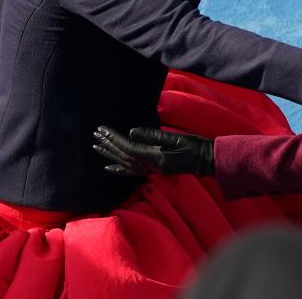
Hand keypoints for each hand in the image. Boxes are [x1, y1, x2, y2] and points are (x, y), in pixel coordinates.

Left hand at [93, 126, 213, 175]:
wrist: (206, 161)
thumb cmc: (194, 147)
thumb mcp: (175, 138)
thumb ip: (153, 136)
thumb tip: (131, 132)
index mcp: (155, 157)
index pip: (129, 148)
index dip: (114, 139)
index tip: (103, 129)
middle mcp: (150, 166)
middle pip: (124, 156)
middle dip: (108, 145)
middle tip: (95, 134)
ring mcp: (152, 170)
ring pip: (125, 164)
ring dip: (110, 155)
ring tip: (97, 146)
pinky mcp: (154, 170)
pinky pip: (132, 171)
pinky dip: (119, 169)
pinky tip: (108, 167)